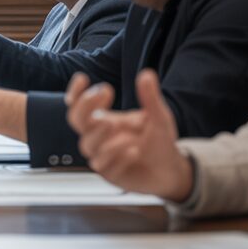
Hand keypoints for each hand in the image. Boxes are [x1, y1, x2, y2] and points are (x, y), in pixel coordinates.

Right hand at [66, 69, 193, 201]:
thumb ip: (150, 98)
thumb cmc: (159, 143)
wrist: (171, 171)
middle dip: (85, 106)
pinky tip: (133, 151)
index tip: (83, 79)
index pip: (79, 106)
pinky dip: (117, 157)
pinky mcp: (111, 175)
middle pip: (76, 121)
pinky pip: (105, 166)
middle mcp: (99, 137)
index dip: (76, 93)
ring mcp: (102, 156)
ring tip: (117, 126)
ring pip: (88, 145)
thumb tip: (146, 74)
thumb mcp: (159, 117)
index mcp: (104, 121)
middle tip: (103, 92)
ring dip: (101, 134)